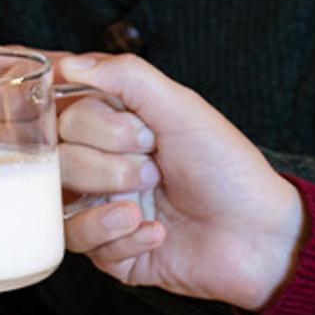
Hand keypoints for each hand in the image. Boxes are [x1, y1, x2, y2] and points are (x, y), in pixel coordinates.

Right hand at [54, 51, 301, 313]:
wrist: (258, 234)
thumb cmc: (227, 167)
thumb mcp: (182, 109)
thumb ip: (127, 77)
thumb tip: (69, 64)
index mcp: (114, 125)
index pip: (60, 108)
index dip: (79, 114)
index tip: (115, 123)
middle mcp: (99, 164)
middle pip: (56, 152)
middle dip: (108, 156)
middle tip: (154, 160)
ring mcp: (100, 208)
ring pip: (58, 199)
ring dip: (111, 192)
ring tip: (155, 193)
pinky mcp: (107, 251)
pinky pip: (80, 241)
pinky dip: (122, 234)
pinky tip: (158, 231)